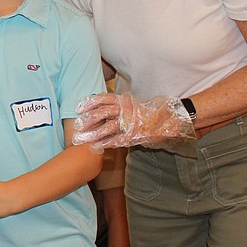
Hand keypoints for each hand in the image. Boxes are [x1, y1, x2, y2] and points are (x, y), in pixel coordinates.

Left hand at [72, 93, 194, 149]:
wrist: (168, 119)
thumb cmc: (147, 112)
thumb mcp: (132, 104)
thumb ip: (118, 105)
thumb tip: (100, 108)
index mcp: (124, 101)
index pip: (103, 99)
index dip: (90, 103)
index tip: (78, 108)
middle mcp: (126, 110)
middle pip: (102, 113)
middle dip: (88, 120)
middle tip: (77, 127)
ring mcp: (130, 122)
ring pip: (108, 127)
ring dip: (94, 134)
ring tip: (84, 139)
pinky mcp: (135, 135)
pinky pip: (118, 139)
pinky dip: (107, 143)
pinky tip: (99, 147)